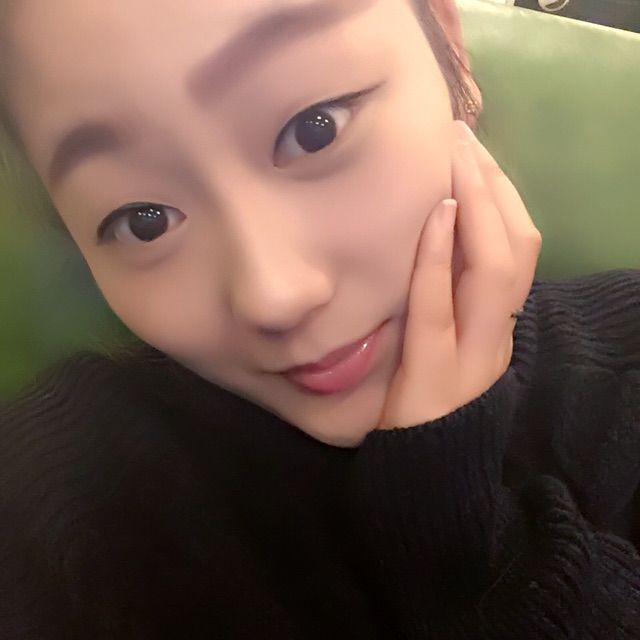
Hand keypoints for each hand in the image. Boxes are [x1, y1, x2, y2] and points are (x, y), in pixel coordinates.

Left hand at [377, 120, 541, 428]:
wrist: (424, 469)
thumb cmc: (427, 397)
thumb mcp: (449, 341)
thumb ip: (450, 294)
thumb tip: (435, 227)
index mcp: (500, 324)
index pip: (519, 249)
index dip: (503, 196)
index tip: (476, 152)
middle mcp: (497, 335)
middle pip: (517, 249)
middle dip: (493, 186)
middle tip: (460, 138)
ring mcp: (471, 357)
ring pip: (494, 271)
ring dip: (478, 206)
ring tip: (454, 159)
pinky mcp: (434, 375)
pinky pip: (438, 308)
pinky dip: (438, 257)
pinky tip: (436, 215)